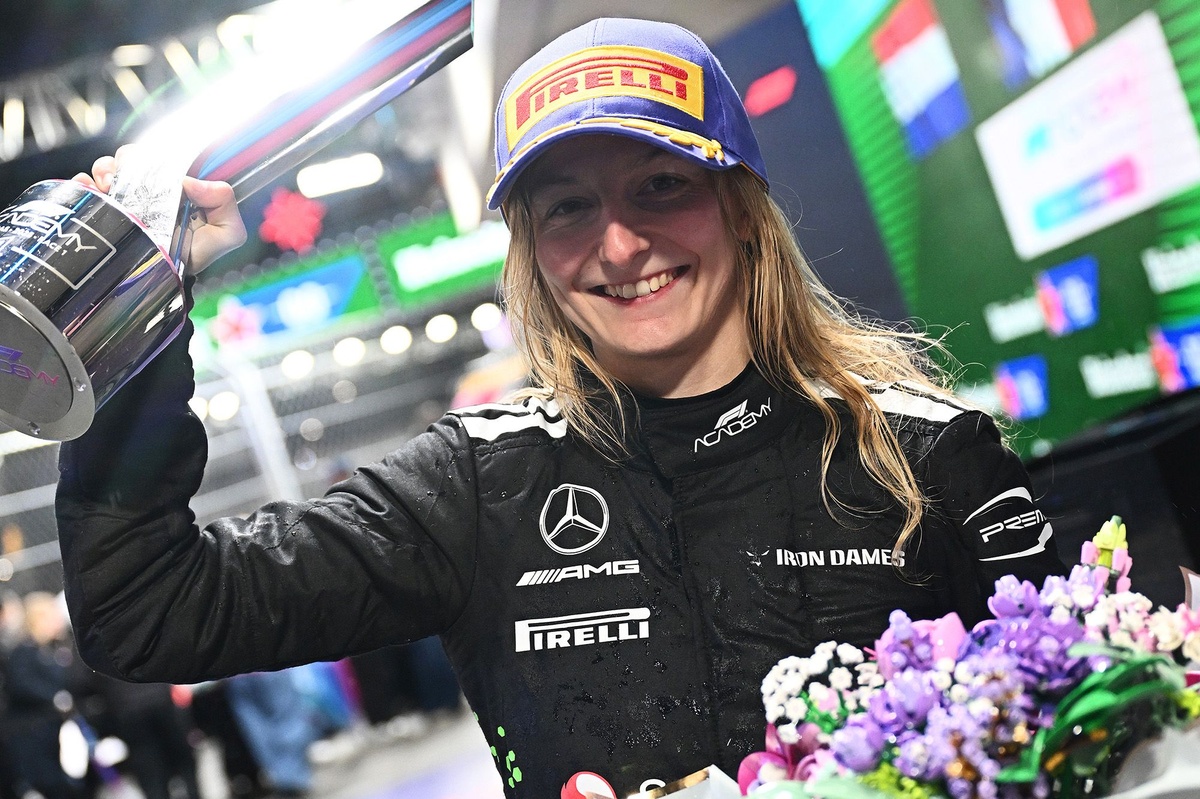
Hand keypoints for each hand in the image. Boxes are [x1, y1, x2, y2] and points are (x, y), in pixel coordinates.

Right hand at [73, 146, 246, 273]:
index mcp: (174, 189)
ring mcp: (124, 200)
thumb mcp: (226, 232)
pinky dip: (84, 184)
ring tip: (107, 186)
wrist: (168, 279)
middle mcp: (147, 190)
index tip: (152, 169)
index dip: (154, 158)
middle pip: (130, 158)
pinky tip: (89, 190)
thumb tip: (192, 183)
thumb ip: (225, 204)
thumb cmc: (197, 255)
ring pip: (106, 168)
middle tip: (125, 176)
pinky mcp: (104, 211)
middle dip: (125, 161)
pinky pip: (86, 189)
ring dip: (103, 170)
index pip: (161, 159)